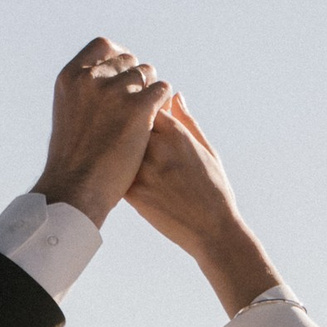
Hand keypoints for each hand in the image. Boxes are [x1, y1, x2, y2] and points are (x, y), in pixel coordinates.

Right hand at [36, 36, 171, 227]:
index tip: (126, 71)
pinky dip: (163, 102)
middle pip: (128, 60)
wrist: (77, 188)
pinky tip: (159, 118)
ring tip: (149, 114)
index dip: (119, 57)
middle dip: (136, 78)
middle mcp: (91, 78)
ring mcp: (114, 91)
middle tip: (139, 102)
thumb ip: (83, 92)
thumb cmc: (72, 162)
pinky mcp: (138, 107)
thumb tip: (100, 78)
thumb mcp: (68, 115)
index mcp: (70, 77)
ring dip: (151, 90)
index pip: (103, 47)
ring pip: (147, 74)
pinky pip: (162, 90)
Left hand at [128, 97, 281, 314]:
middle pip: (125, 121)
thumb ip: (187, 121)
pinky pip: (113, 171)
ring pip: (115, 146)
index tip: (140, 114)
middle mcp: (157, 148)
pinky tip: (117, 171)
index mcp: (176, 133)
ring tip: (118, 151)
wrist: (212, 230)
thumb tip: (175, 96)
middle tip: (124, 132)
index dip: (140, 106)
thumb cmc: (214, 189)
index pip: (145, 102)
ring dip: (114, 146)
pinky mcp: (133, 193)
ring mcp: (143, 170)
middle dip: (123, 124)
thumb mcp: (207, 149)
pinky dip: (112, 169)